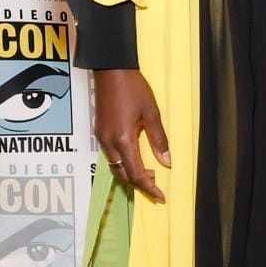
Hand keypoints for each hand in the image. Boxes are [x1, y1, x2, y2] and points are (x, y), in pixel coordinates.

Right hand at [93, 68, 170, 202]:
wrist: (111, 69)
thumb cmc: (133, 88)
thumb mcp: (151, 112)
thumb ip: (158, 139)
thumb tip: (166, 162)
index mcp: (124, 140)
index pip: (136, 174)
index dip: (149, 188)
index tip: (160, 196)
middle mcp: (109, 143)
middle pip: (122, 174)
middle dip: (139, 183)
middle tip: (156, 182)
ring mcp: (101, 138)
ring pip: (115, 166)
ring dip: (130, 172)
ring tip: (148, 170)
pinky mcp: (99, 131)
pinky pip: (110, 155)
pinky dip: (123, 161)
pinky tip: (134, 155)